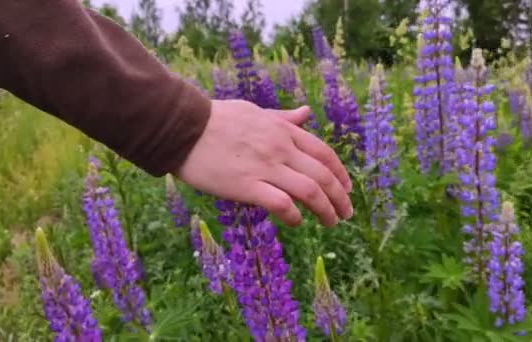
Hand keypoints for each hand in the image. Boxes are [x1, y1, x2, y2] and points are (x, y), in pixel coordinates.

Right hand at [176, 99, 352, 226]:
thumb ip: (282, 118)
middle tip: (345, 213)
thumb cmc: (216, 119)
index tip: (347, 189)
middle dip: (340, 197)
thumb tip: (306, 113)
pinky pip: (281, 204)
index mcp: (283, 131)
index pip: (324, 153)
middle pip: (323, 176)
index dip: (340, 173)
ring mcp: (265, 167)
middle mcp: (281, 148)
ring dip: (326, 210)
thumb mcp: (255, 112)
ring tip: (331, 222)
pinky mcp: (247, 186)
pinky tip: (296, 222)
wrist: (184, 127)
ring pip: (310, 191)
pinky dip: (294, 216)